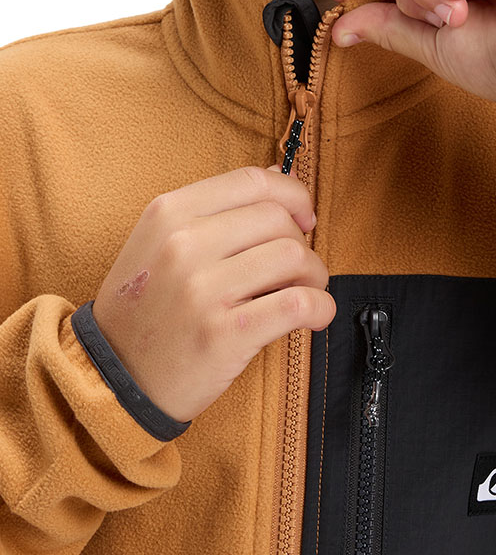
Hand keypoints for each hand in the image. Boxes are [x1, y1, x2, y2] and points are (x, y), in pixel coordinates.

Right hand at [92, 166, 335, 422]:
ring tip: (305, 291)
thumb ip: (215, 209)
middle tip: (300, 269)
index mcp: (168, 213)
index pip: (253, 181)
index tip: (303, 217)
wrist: (115, 379)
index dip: (292, 195)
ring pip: (294, 257)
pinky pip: (298, 304)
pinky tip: (315, 315)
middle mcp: (183, 244)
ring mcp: (202, 289)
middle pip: (279, 219)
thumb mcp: (158, 243)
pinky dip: (320, 307)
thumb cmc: (146, 308)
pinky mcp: (225, 334)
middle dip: (303, 242)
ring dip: (314, 275)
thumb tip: (279, 175)